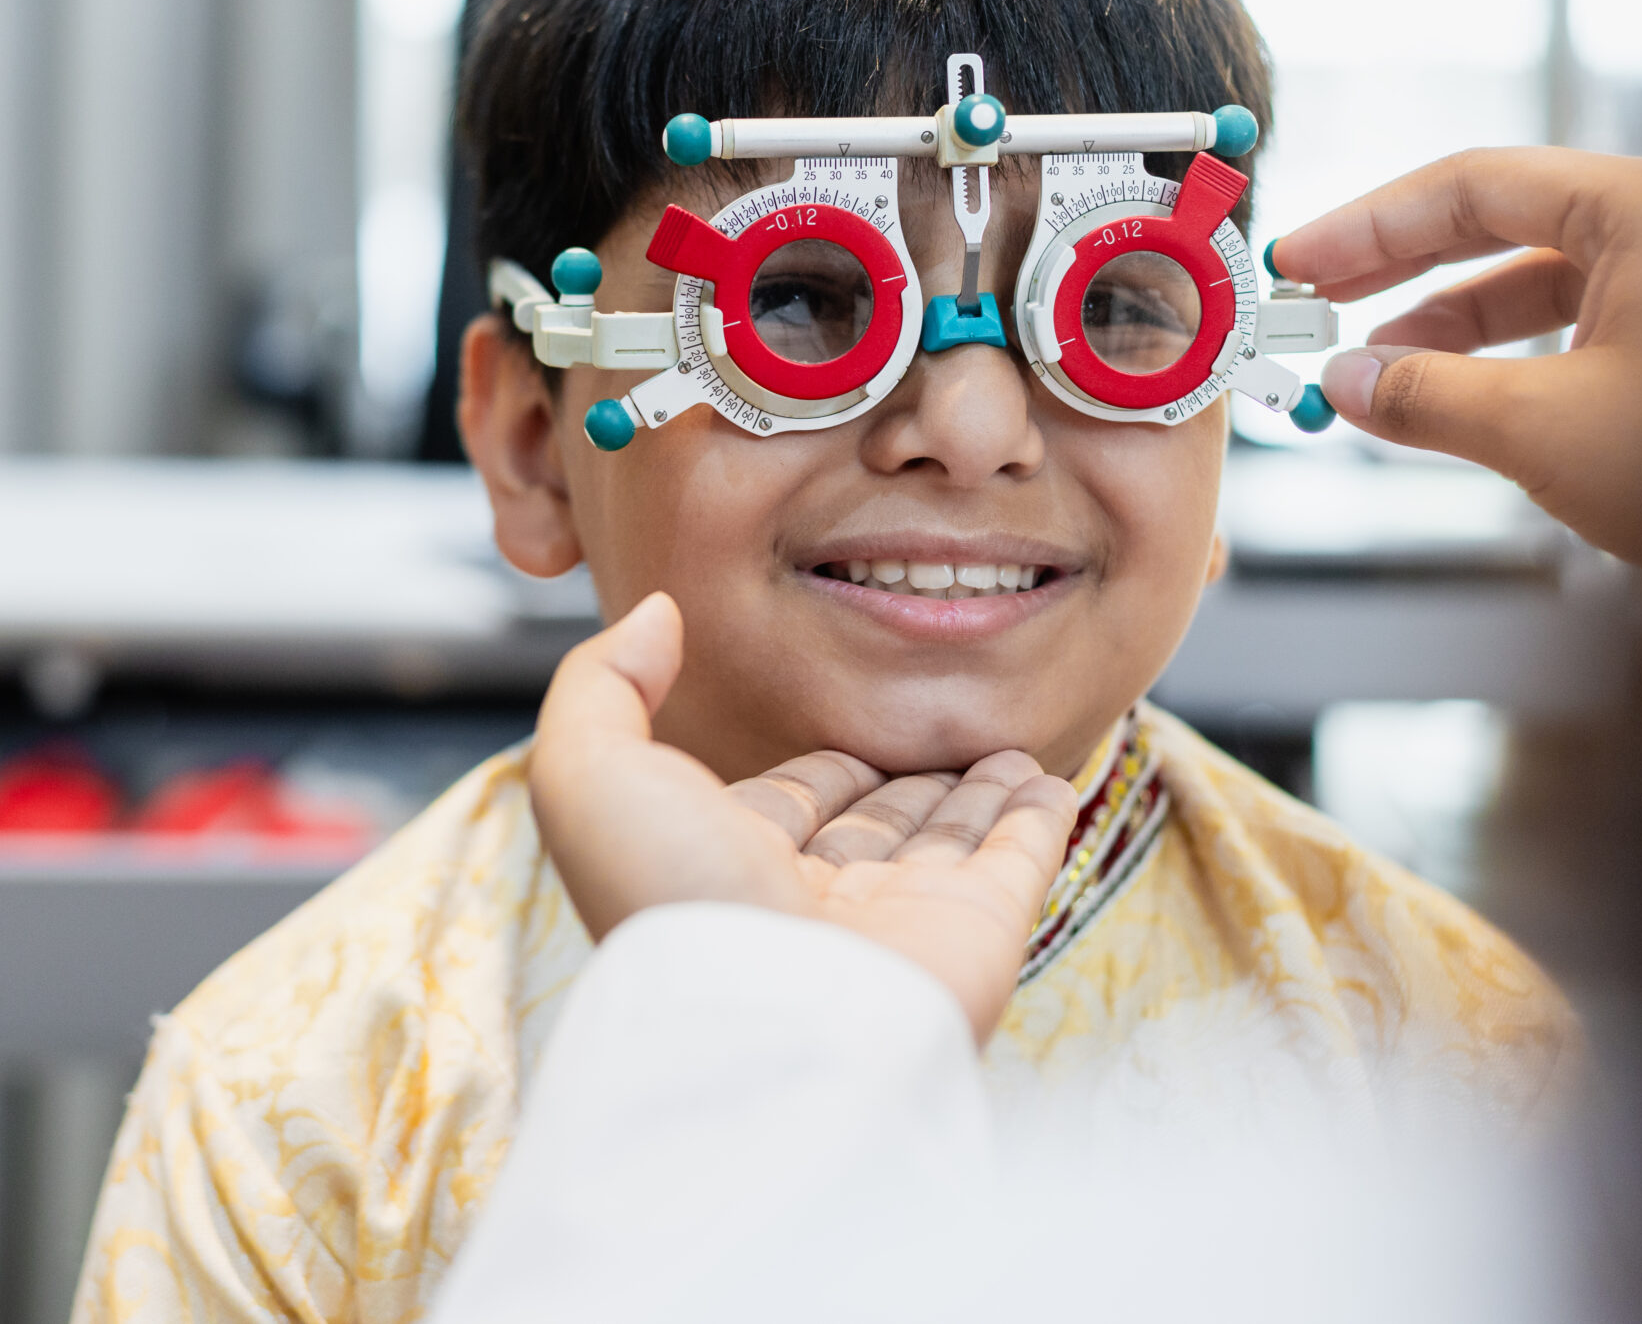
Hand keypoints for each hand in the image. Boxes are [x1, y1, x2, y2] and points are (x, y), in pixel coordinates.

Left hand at [528, 593, 1079, 1044]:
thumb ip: (605, 686)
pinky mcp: (978, 933)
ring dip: (978, 792)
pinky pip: (1018, 862)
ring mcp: (901, 923)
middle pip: (874, 826)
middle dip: (905, 781)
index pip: (788, 802)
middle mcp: (814, 903)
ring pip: (946, 841)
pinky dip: (1039, 818)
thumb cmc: (673, 904)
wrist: (768, 1026)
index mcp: (727, 870)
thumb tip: (655, 614)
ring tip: (1007, 748)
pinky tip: (1049, 779)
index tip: (852, 725)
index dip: (820, 765)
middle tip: (942, 733)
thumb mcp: (592, 775)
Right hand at [1268, 147, 1641, 591]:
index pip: (1471, 186)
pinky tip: (1451, 388)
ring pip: (1536, 273)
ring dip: (1446, 317)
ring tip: (1374, 363)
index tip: (1302, 259)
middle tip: (1317, 295)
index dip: (1369, 225)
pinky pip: (1576, 317)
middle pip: (1501, 218)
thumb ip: (1426, 395)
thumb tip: (1345, 382)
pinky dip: (1505, 347)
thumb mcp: (1542, 430)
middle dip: (1399, 264)